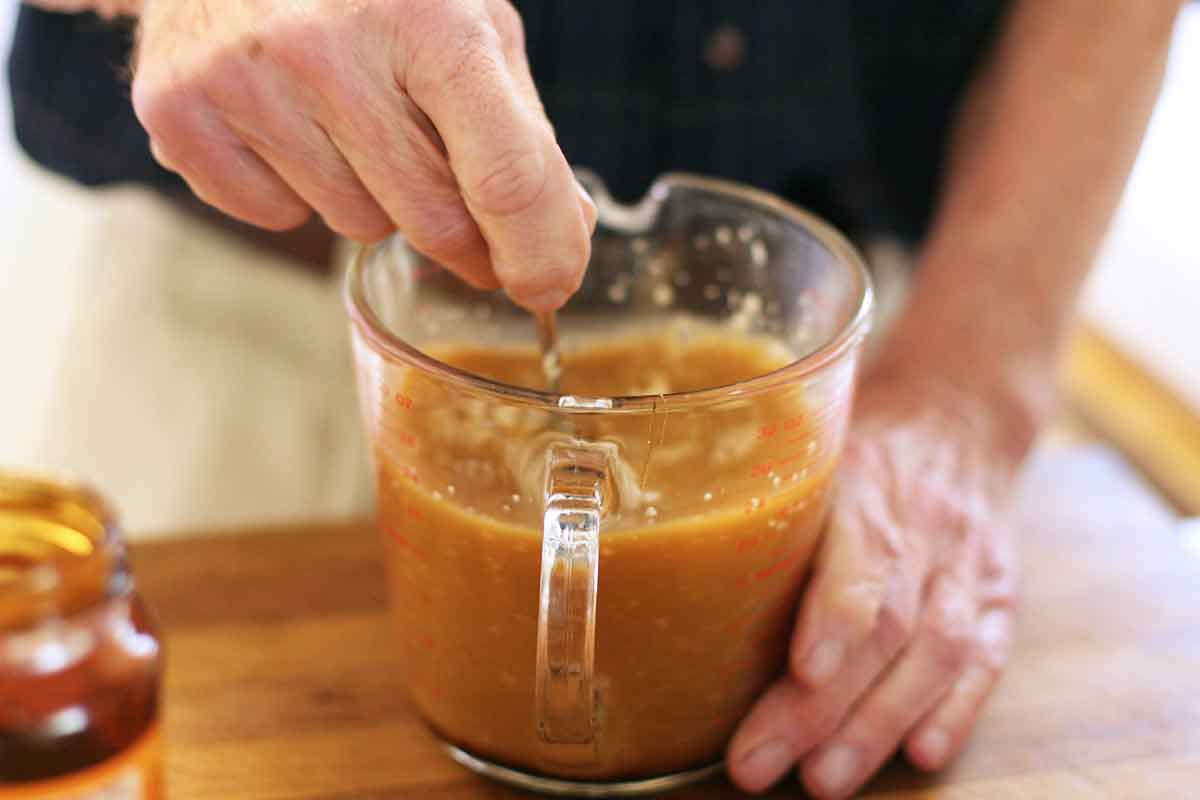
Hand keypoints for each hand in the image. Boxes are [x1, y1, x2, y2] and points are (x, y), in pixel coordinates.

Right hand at [132, 0, 594, 310]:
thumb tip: (562, 239)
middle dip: (464, 232)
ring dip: (375, 197)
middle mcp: (331, 47)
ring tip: (352, 116)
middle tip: (459, 203)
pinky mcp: (181, 109)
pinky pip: (277, 217)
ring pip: (357, 226)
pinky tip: (290, 122)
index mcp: (430, 18)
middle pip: (433, 219)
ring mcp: (247, 79)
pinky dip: (296, 190)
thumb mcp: (470, 25)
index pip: (505, 177)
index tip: (548, 285)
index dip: (538, 252)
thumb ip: (523, 132)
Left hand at [727, 375, 1020, 797]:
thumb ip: (761, 494)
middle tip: (763, 763)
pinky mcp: (997, 595)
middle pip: (888, 623)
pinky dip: (956, 711)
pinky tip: (919, 755)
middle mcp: (926, 523)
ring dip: (879, 723)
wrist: (960, 415)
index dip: (836, 616)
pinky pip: (985, 659)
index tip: (799, 672)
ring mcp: (969, 562)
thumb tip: (666, 556)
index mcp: (867, 478)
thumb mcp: (808, 442)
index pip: (862, 551)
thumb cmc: (857, 441)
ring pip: (936, 652)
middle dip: (826, 705)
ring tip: (825, 778)